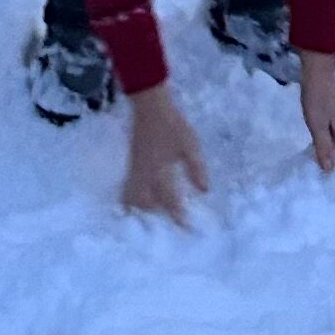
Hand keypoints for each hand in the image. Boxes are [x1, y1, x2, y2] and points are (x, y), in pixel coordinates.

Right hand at [120, 84, 210, 223]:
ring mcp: (135, 170)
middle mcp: (144, 175)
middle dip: (154, 216)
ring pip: (133, 197)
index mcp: (159, 173)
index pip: (168, 201)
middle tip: (168, 220)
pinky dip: (136, 197)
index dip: (178, 216)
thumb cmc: (172, 125)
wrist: (150, 106)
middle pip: (143, 204)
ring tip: (155, 213)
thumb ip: (196, 169)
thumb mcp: (190, 146)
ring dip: (143, 208)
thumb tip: (204, 190)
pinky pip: (130, 188)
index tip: (187, 227)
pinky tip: (147, 197)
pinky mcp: (132, 164)